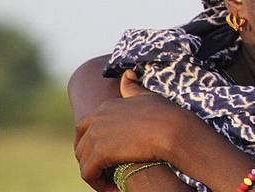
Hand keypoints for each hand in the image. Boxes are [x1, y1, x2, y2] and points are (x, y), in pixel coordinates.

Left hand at [74, 72, 207, 190]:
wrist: (173, 129)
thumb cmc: (166, 114)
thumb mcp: (147, 96)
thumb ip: (133, 88)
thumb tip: (127, 74)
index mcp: (106, 106)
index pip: (86, 127)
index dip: (94, 143)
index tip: (108, 156)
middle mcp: (97, 118)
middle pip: (80, 144)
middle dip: (89, 159)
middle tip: (107, 171)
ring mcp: (96, 135)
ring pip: (84, 161)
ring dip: (96, 174)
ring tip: (112, 183)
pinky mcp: (100, 153)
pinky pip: (88, 173)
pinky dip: (98, 184)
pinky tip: (114, 188)